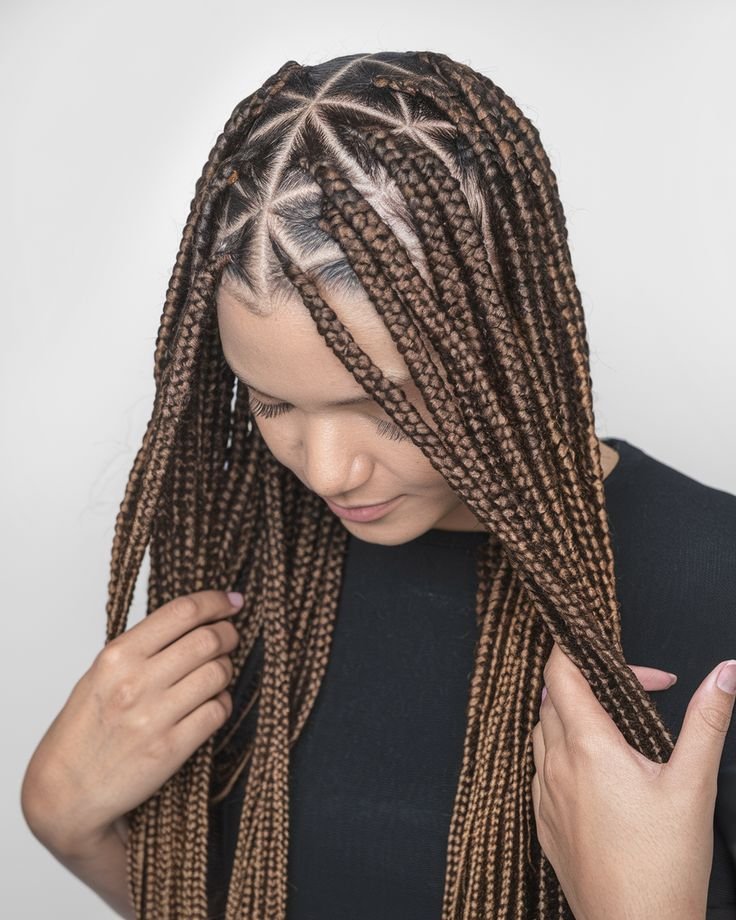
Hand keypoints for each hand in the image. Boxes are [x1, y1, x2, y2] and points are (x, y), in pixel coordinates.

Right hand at [21, 590, 243, 856]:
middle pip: (207, 640)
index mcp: (117, 656)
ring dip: (226, 670)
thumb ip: (142, 647)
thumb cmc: (84, 731)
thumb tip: (193, 620)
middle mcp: (135, 682)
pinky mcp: (170, 748)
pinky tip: (211, 704)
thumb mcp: (101, 675)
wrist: (65, 791)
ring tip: (216, 675)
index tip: (233, 602)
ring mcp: (154, 716)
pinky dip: (222, 703)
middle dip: (228, 635)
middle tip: (230, 638)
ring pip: (218, 673)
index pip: (182, 612)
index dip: (216, 602)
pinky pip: (217, 711)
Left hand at [531, 642, 735, 919]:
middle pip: (553, 699)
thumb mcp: (693, 785)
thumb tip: (725, 673)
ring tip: (615, 729)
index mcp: (587, 746)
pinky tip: (595, 773)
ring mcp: (546, 794)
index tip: (607, 651)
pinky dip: (562, 754)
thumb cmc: (664, 864)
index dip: (575, 650)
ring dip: (571, 718)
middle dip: (588, 684)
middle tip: (634, 695)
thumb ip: (706, 722)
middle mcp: (557, 765)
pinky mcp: (544, 822)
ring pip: (543, 733)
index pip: (559, 673)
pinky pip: (541, 770)